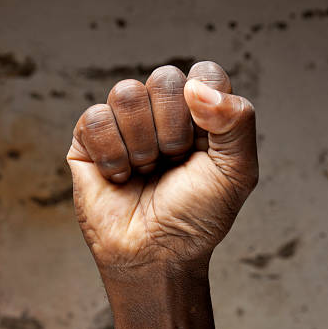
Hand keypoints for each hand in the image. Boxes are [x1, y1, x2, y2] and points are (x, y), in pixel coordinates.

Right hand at [67, 61, 257, 274]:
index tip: (202, 145)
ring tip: (146, 172)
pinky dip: (112, 156)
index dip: (204, 107)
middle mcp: (163, 112)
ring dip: (141, 145)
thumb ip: (237, 122)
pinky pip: (96, 118)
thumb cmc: (196, 218)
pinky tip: (120, 178)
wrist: (155, 255)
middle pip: (164, 79)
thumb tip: (196, 87)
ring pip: (126, 93)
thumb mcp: (237, 173)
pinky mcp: (90, 138)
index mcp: (201, 114)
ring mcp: (126, 123)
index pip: (204, 73)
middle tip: (172, 164)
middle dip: (172, 131)